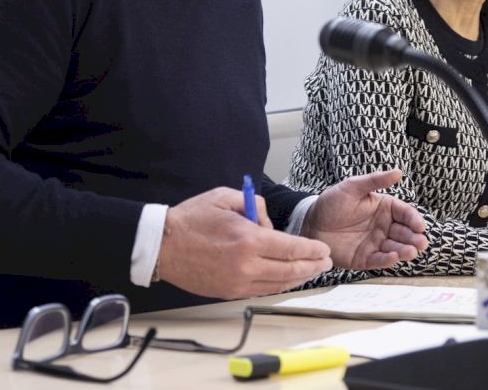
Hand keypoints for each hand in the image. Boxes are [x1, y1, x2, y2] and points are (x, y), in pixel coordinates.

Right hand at [157, 187, 332, 298]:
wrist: (162, 245)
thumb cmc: (192, 219)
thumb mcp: (226, 197)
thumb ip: (256, 206)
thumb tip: (270, 223)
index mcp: (248, 239)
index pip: (292, 248)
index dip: (312, 250)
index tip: (323, 249)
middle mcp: (246, 265)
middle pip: (290, 270)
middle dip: (312, 266)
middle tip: (325, 262)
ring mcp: (237, 282)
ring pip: (277, 284)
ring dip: (298, 278)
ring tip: (311, 272)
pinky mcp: (228, 292)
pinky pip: (261, 291)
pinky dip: (277, 285)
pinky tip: (286, 278)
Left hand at [302, 169, 428, 269]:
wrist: (310, 223)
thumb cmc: (331, 203)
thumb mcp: (352, 187)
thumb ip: (375, 180)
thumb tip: (398, 172)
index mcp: (383, 208)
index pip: (404, 213)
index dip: (413, 219)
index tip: (420, 225)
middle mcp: (383, 226)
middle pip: (404, 232)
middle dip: (414, 238)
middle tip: (421, 242)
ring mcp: (375, 243)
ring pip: (395, 248)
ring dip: (405, 250)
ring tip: (411, 251)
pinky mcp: (365, 258)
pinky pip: (379, 260)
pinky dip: (388, 260)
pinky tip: (394, 257)